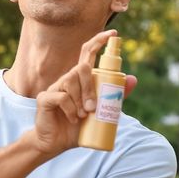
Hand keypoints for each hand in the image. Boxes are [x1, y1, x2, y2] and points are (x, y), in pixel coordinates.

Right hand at [30, 30, 136, 155]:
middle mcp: (66, 80)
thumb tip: (134, 78)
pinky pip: (61, 97)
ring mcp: (54, 88)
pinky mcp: (45, 98)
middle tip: (93, 108)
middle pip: (80, 68)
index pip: (87, 53)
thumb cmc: (76, 128)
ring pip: (70, 81)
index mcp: (79, 80)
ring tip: (83, 116)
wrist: (54, 144)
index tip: (113, 34)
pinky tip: (73, 119)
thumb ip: (114, 97)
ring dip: (81, 100)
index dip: (98, 41)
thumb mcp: (100, 113)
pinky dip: (70, 109)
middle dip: (90, 87)